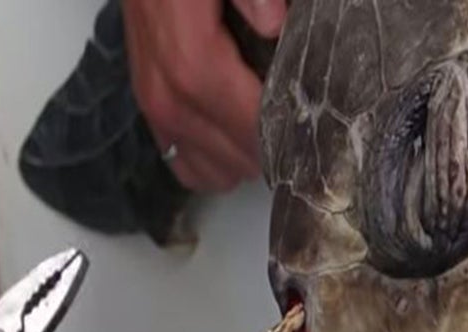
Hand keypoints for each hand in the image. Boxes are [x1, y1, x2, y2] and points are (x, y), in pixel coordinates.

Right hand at [123, 0, 286, 191]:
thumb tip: (274, 23)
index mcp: (193, 65)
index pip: (251, 126)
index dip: (286, 135)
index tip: (317, 130)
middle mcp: (169, 99)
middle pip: (238, 158)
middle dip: (273, 151)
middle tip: (304, 131)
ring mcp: (155, 112)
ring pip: (213, 171)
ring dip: (247, 161)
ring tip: (274, 137)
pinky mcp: (150, 116)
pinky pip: (186, 166)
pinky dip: (216, 166)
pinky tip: (239, 146)